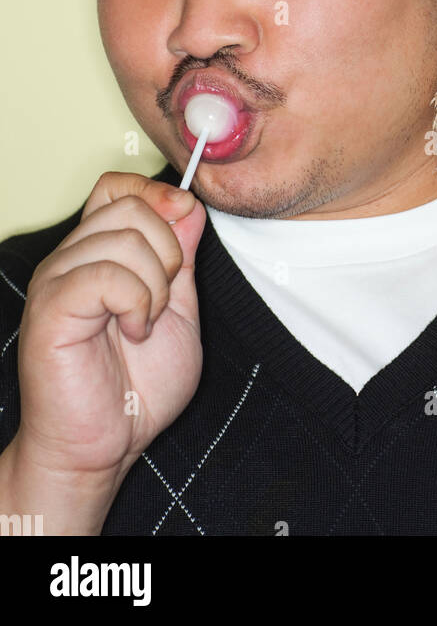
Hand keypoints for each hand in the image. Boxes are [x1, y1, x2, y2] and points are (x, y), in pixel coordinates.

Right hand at [13, 172, 204, 486]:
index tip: (184, 225)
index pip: (118, 186)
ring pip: (124, 236)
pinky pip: (106, 274)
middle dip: (168, 250)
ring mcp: (57, 279)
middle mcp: (72, 257)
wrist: (103, 447)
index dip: (156, 194)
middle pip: (130, 205)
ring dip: (155, 284)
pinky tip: (133, 331)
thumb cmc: (137, 389)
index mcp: (99, 253)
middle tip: (162, 300)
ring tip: (144, 324)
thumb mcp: (181, 311)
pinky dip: (136, 302)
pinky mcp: (51, 307)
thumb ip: (182, 258)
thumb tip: (188, 205)